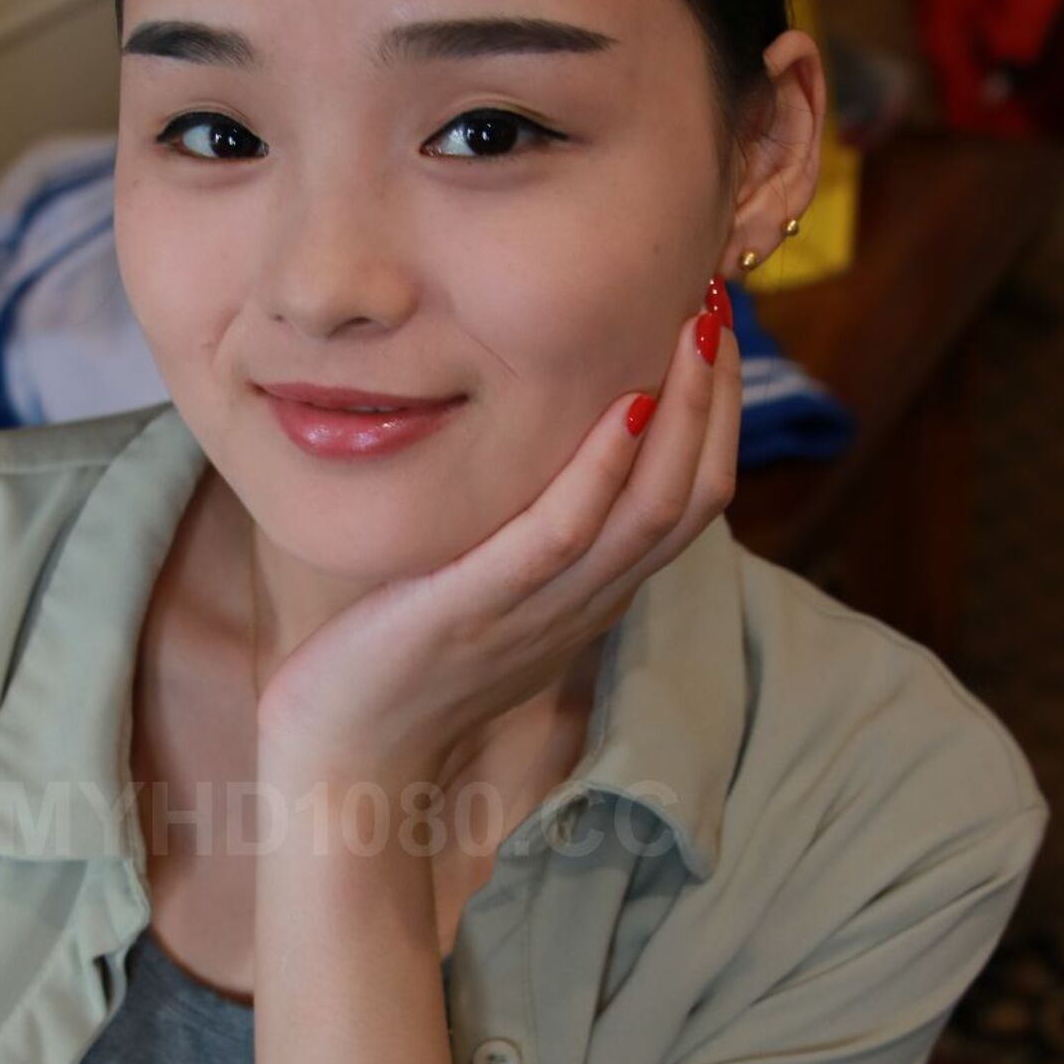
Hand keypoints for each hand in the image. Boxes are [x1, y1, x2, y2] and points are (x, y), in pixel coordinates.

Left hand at [254, 291, 740, 794]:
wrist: (346, 761)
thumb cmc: (405, 669)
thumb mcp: (491, 594)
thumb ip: (534, 540)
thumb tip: (551, 461)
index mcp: (594, 596)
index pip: (691, 498)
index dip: (715, 412)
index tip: (709, 328)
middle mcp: (585, 602)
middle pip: (692, 494)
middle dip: (714, 393)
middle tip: (716, 302)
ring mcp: (538, 610)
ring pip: (650, 509)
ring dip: (684, 411)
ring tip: (693, 327)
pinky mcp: (476, 611)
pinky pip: (559, 537)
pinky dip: (600, 471)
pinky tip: (622, 404)